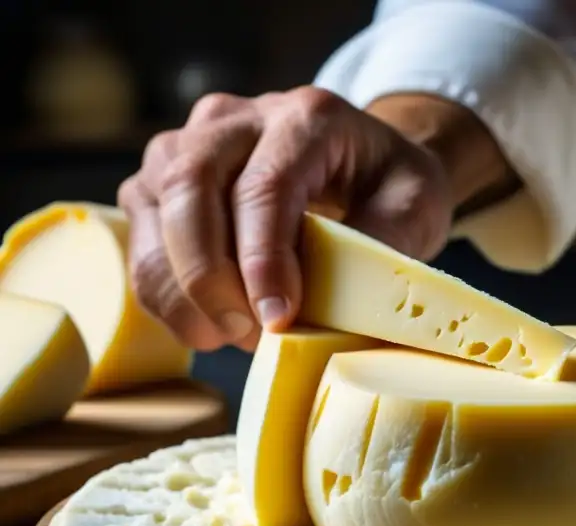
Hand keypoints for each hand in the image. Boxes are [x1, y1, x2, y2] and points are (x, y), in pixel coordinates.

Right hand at [118, 86, 452, 351]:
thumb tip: (349, 302)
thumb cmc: (388, 186)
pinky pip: (139, 234)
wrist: (364, 161)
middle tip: (244, 334)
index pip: (266, 185)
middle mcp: (237, 119)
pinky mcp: (161, 178)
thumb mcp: (416, 207)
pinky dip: (162, 290)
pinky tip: (204, 324)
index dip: (263, 258)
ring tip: (228, 336)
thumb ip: (387, 243)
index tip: (278, 318)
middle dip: (207, 275)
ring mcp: (189, 142)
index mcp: (307, 118)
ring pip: (154, 208)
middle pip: (190, 186)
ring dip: (179, 288)